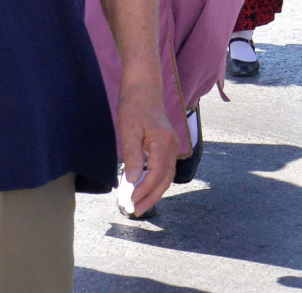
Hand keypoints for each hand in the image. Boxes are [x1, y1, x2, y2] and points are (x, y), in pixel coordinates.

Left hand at [116, 82, 179, 215]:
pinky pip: (165, 168)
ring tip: (139, 204)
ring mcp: (172, 145)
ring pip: (167, 175)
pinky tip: (145, 188)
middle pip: (166, 179)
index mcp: (163, 142)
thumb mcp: (129, 131)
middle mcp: (172, 145)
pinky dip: (156, 181)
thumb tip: (133, 181)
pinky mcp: (168, 145)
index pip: (157, 174)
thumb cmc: (134, 108)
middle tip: (136, 211)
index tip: (131, 200)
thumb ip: (133, 157)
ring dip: (154, 192)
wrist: (143, 90)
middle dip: (152, 197)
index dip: (145, 190)